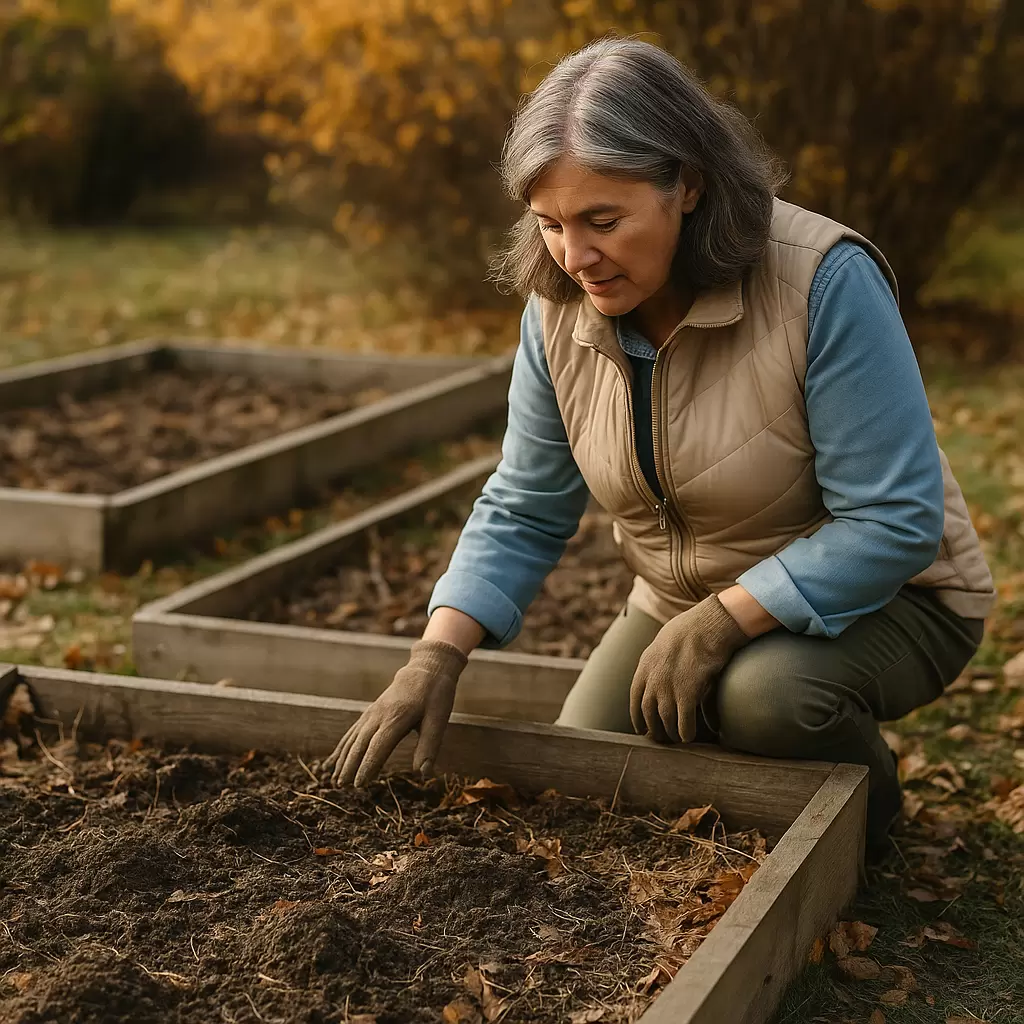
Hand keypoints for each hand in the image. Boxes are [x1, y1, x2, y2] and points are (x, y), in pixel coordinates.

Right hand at [322, 639, 467, 786]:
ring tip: (334, 779)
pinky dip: (342, 747)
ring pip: (353, 738)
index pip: (378, 745)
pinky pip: (353, 732)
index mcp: (397, 717)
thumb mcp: (439, 719)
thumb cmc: (436, 696)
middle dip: (349, 766)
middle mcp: (379, 714)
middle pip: (360, 743)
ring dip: (342, 759)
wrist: (427, 668)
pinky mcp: (371, 712)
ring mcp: (372, 712)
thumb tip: (424, 774)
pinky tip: (333, 761)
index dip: (367, 765)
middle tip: (341, 787)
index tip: (359, 785)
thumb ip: (429, 747)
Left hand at [629, 595, 748, 743]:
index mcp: (645, 666)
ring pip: (665, 721)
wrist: (706, 624)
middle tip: (661, 739)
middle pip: (648, 713)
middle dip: (653, 728)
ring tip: (677, 739)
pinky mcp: (687, 694)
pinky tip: (689, 736)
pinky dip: (686, 732)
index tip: (641, 728)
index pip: (634, 698)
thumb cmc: (692, 630)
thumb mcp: (665, 644)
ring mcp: (668, 688)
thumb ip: (661, 665)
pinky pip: (684, 722)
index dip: (637, 716)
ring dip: (670, 733)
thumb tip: (668, 682)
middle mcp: (652, 679)